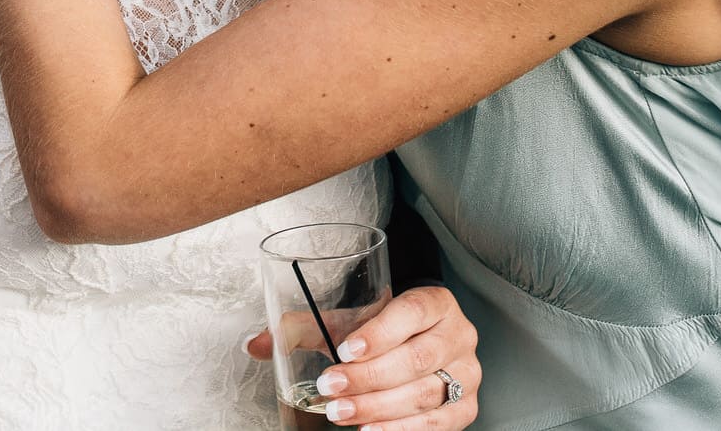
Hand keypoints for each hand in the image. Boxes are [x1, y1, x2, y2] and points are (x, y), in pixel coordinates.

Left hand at [245, 285, 479, 428]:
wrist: (419, 339)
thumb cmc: (381, 328)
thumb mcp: (347, 319)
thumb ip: (301, 328)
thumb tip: (254, 345)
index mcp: (434, 303)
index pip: (412, 312)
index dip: (380, 333)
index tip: (344, 350)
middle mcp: (458, 335)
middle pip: (416, 360)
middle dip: (369, 379)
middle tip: (330, 389)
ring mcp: (467, 373)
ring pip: (424, 394)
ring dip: (379, 408)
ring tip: (342, 414)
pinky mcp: (465, 407)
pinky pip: (437, 424)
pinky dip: (402, 430)